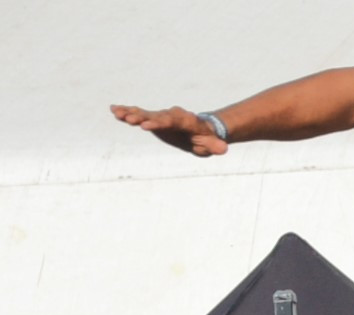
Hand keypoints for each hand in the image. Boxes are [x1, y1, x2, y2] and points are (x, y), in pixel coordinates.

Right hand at [110, 104, 227, 155]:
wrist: (201, 130)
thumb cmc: (206, 138)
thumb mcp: (212, 144)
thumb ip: (215, 145)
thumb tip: (224, 149)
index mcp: (184, 120)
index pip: (170, 121)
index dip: (158, 123)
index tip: (146, 126)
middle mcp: (171, 115)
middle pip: (155, 116)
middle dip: (142, 117)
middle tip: (129, 119)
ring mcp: (161, 117)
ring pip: (145, 114)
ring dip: (131, 113)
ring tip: (116, 112)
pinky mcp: (155, 120)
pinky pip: (140, 115)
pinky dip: (128, 113)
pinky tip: (114, 111)